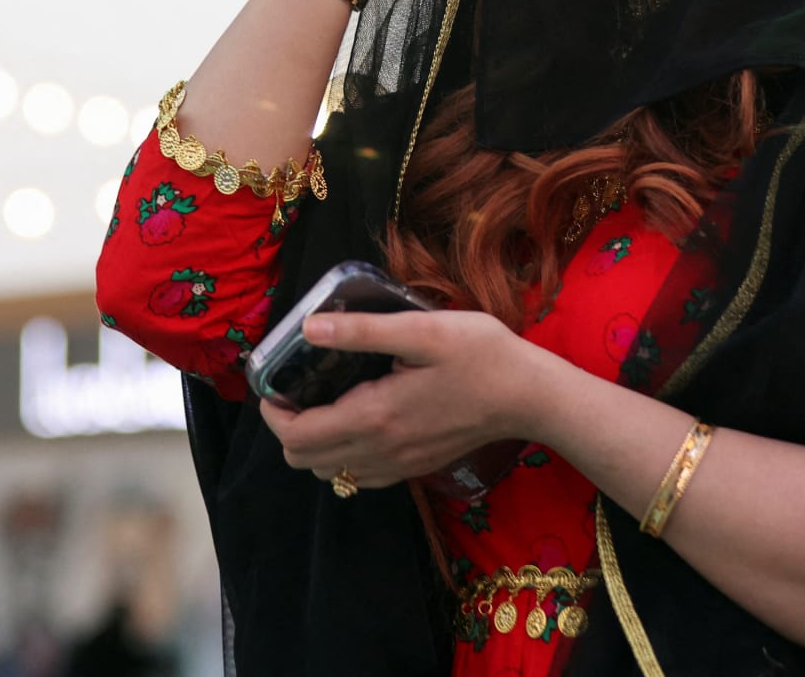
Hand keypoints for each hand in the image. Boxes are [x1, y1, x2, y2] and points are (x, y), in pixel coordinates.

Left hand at [258, 308, 551, 490]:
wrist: (530, 396)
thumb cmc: (482, 355)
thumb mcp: (424, 330)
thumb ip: (364, 331)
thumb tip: (310, 328)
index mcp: (374, 415)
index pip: (296, 436)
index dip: (274, 413)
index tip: (277, 384)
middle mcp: (380, 450)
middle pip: (305, 460)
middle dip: (289, 428)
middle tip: (298, 391)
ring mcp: (399, 464)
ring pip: (331, 473)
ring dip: (315, 444)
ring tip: (325, 404)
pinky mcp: (417, 467)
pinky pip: (361, 476)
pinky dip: (344, 456)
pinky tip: (360, 423)